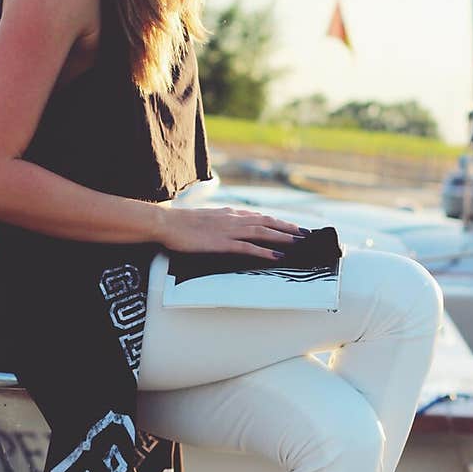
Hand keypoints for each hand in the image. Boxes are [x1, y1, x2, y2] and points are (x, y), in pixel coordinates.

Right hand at [156, 205, 304, 259]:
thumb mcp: (207, 219)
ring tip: (298, 243)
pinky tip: (276, 257)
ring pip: (262, 232)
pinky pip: (248, 248)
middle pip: (267, 222)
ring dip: (282, 238)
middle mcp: (233, 219)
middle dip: (287, 228)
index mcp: (229, 214)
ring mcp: (229, 231)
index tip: (291, 227)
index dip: (277, 222)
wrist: (167, 223)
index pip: (259, 216)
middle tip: (305, 234)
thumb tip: (233, 226)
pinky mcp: (222, 243)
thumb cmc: (182, 224)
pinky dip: (265, 252)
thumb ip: (222, 221)